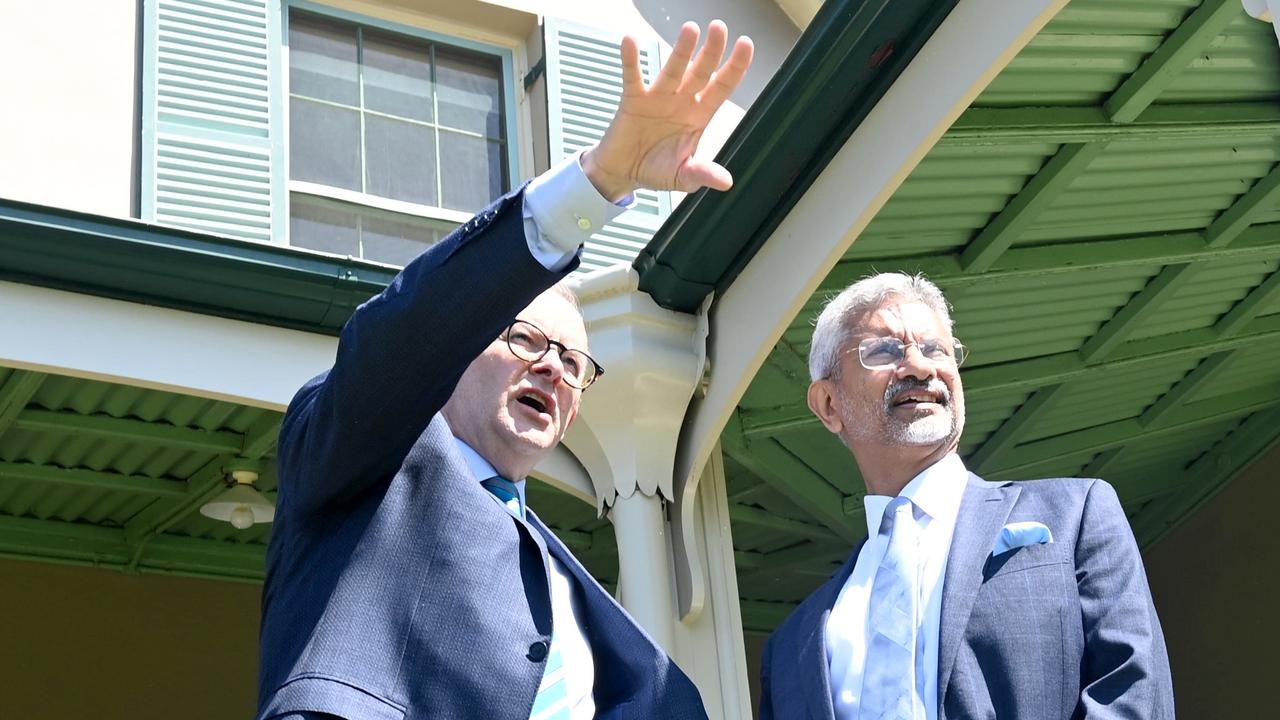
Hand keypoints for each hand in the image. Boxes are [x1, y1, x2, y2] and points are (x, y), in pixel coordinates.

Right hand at [582, 20, 753, 201]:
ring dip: (682, 50)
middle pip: (701, 71)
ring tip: (690, 30)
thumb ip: (702, 174)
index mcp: (699, 115)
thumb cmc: (655, 171)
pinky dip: (631, 60)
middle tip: (719, 29)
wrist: (623, 173)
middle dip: (711, 50)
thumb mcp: (683, 177)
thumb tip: (725, 181)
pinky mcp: (633, 100)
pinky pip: (633, 76)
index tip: (745, 45)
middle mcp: (682, 101)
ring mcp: (658, 97)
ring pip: (673, 69)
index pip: (722, 86)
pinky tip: (630, 42)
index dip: (735, 66)